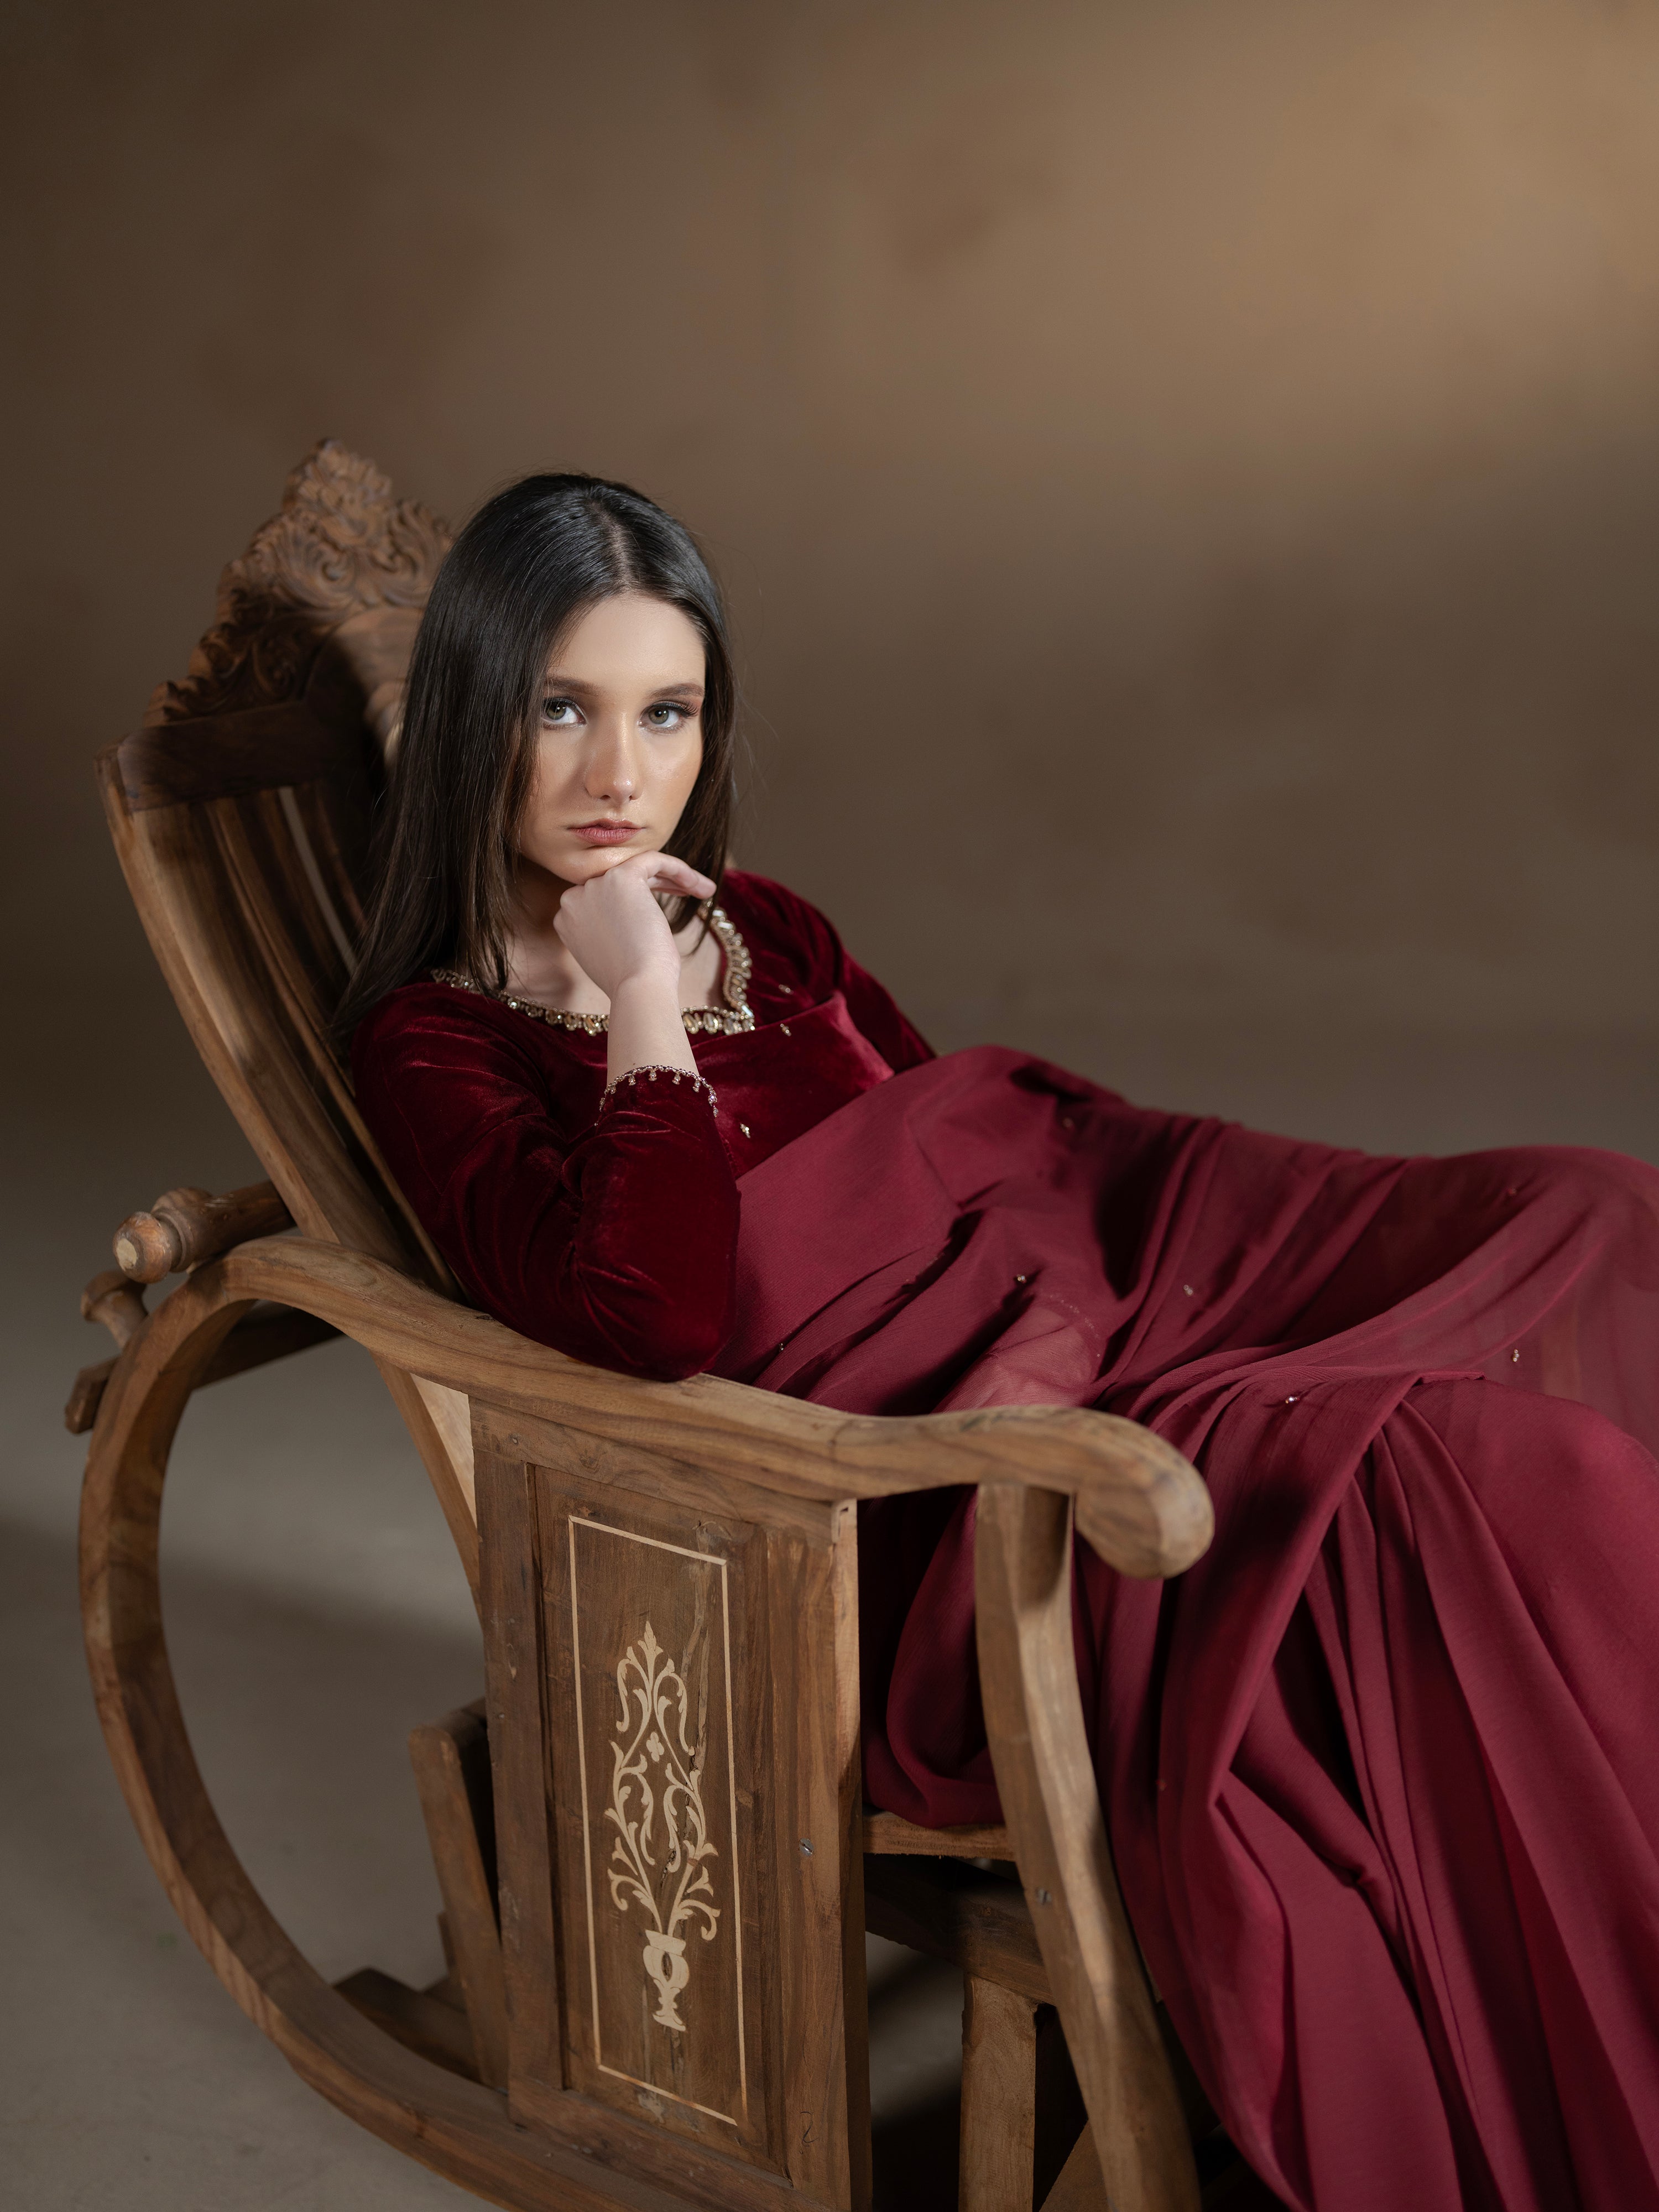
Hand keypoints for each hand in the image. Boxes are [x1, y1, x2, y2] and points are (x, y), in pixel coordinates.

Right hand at [551, 850, 716, 1006]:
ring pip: (638, 867)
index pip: (603, 897)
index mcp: (567, 919)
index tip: (661, 912)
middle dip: (656, 885)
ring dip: (673, 877)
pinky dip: (679, 869)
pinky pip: (652, 860)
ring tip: (704, 892)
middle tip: (686, 895)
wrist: (638, 988)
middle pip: (619, 880)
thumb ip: (608, 931)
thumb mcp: (610, 955)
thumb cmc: (632, 982)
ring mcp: (595, 886)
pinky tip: (702, 887)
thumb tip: (629, 920)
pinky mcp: (620, 877)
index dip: (635, 901)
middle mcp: (573, 899)